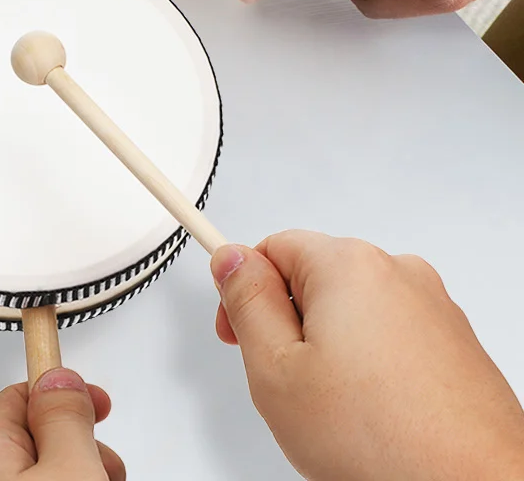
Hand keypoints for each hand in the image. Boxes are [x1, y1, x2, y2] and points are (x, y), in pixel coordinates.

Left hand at [0, 369, 123, 480]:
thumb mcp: (70, 470)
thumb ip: (64, 418)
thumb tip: (59, 378)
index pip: (21, 394)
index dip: (65, 393)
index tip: (97, 399)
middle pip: (39, 436)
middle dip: (80, 445)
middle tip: (105, 467)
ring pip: (47, 468)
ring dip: (80, 472)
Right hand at [211, 234, 523, 480]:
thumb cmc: (388, 444)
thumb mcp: (276, 371)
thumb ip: (246, 302)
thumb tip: (233, 260)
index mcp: (349, 266)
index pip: (269, 248)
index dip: (243, 292)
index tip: (237, 332)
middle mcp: (399, 274)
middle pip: (315, 282)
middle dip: (294, 328)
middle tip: (292, 388)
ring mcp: (436, 311)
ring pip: (357, 316)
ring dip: (337, 353)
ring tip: (343, 415)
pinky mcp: (459, 349)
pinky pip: (396, 343)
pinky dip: (379, 373)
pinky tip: (379, 420)